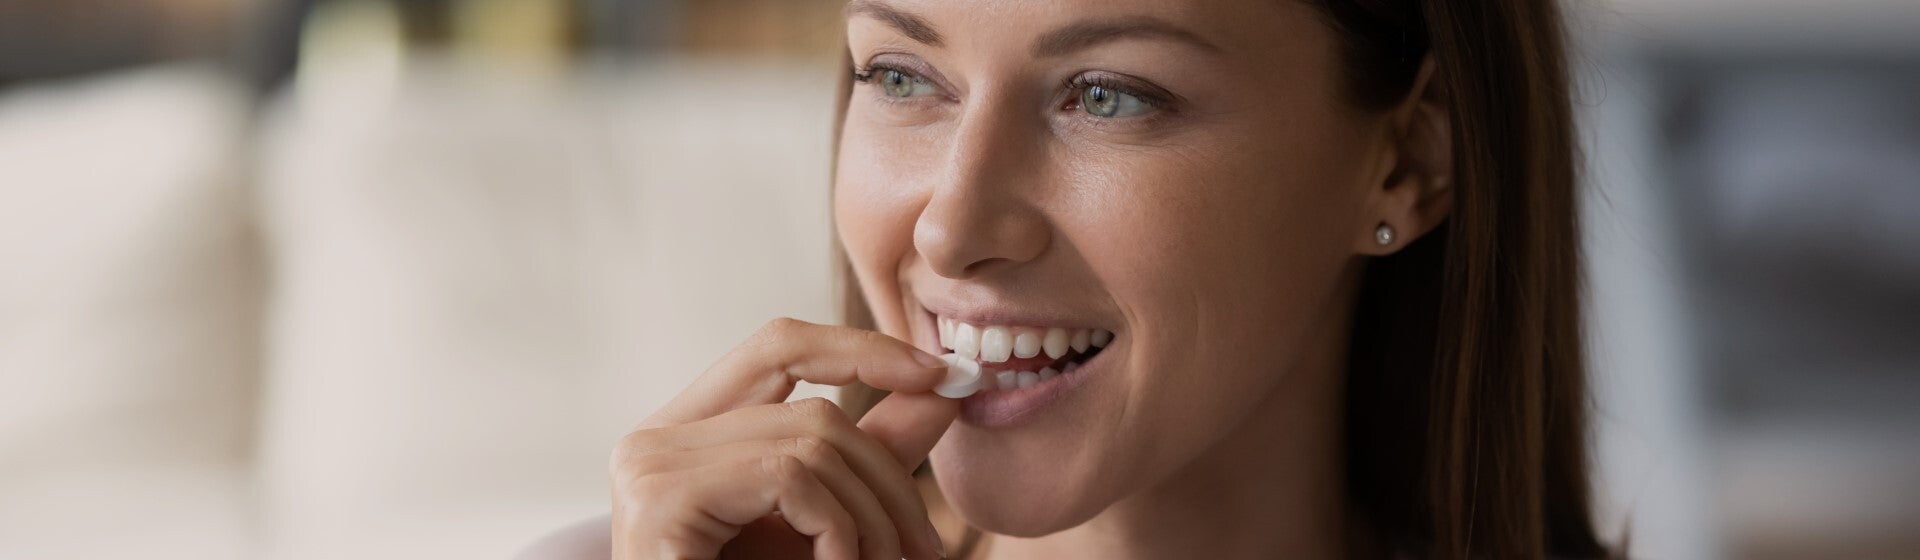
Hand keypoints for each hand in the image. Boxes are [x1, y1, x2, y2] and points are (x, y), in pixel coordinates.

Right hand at [610, 318, 959, 559]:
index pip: (781, 346)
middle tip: (925, 551)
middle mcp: (655, 436)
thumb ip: (871, 457)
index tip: (944, 375)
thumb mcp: (823, 527)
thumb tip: (945, 387)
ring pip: (812, 440)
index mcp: (688, 432)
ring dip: (871, 518)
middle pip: (812, 403)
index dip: (865, 349)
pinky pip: (790, 476)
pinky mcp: (660, 496)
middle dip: (889, 476)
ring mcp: (650, 463)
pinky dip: (837, 530)